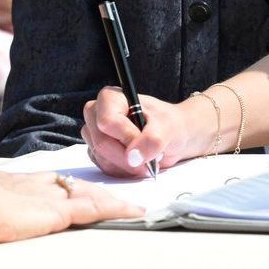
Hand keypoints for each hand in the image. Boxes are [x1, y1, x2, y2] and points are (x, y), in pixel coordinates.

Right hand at [0, 168, 143, 243]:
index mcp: (14, 182)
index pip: (48, 182)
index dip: (63, 186)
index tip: (72, 189)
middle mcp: (37, 185)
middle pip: (74, 185)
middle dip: (93, 192)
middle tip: (112, 198)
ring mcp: (51, 197)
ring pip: (90, 195)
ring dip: (110, 201)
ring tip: (129, 206)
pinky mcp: (60, 212)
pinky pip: (97, 209)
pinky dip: (117, 210)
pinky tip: (134, 212)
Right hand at [82, 87, 198, 176]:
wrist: (173, 138)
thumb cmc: (169, 124)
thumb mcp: (168, 127)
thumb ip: (152, 139)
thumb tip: (132, 157)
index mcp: (110, 98)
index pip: (107, 121)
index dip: (126, 137)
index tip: (145, 147)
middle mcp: (97, 114)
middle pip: (102, 143)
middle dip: (129, 157)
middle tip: (152, 158)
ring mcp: (95, 135)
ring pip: (103, 159)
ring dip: (129, 165)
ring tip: (148, 157)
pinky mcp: (97, 153)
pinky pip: (106, 168)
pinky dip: (125, 170)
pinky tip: (139, 163)